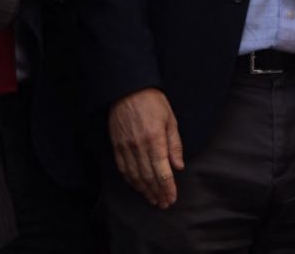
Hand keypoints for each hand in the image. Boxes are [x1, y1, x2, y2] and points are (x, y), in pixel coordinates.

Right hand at [110, 88, 183, 208]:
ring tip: (153, 199)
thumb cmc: (153, 102)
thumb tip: (178, 166)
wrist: (128, 90)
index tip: (172, 198)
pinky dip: (131, 181)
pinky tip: (137, 187)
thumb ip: (174, 144)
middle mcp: (139, 146)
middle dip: (157, 193)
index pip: (162, 171)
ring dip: (144, 190)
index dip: (167, 187)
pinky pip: (123, 169)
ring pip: (135, 176)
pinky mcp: (116, 146)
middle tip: (163, 203)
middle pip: (148, 177)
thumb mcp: (170, 120)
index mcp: (155, 139)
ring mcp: (125, 147)